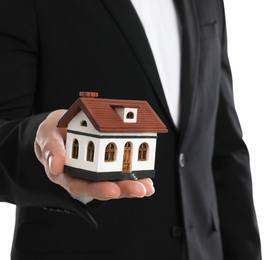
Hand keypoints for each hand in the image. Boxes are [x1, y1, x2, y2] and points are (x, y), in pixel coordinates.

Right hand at [34, 110, 154, 199]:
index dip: (97, 189)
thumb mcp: (47, 134)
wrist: (62, 128)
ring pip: (114, 183)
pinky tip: (147, 180)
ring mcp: (96, 173)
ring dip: (132, 186)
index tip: (112, 190)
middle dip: (122, 190)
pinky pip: (121, 173)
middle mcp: (83, 177)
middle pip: (102, 188)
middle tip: (139, 190)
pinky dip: (134, 177)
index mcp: (65, 173)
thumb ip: (50, 148)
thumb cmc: (54, 133)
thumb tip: (55, 165)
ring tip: (147, 187)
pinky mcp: (107, 166)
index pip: (80, 186)